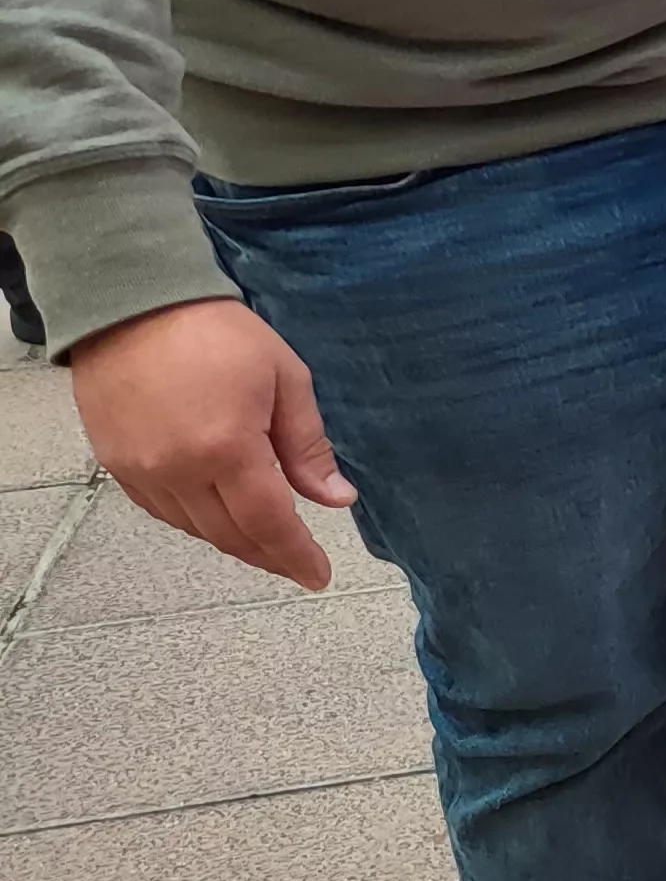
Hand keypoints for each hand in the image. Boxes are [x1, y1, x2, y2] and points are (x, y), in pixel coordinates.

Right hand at [69, 298, 354, 588]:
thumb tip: (335, 498)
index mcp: (227, 448)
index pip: (269, 524)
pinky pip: (161, 511)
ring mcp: (140, 469)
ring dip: (233, 541)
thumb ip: (308, 446)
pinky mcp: (115, 463)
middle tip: (297, 564)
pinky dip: (195, 521)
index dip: (296, 556)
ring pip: (194, 529)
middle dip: (269, 556)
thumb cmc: (216, 332)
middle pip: (230, 536)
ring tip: (265, 541)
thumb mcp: (285, 378)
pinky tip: (217, 515)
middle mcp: (178, 469)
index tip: (318, 576)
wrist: (130, 303)